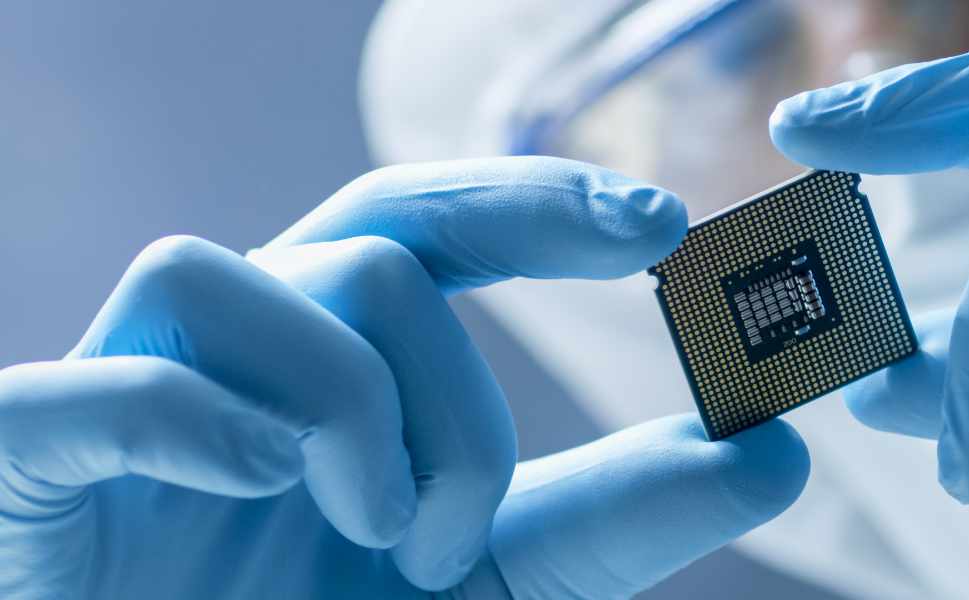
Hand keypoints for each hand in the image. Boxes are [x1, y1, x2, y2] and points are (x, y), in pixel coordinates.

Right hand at [0, 157, 808, 598]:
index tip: (665, 222)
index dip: (543, 198)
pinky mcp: (32, 462)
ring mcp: (133, 397)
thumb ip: (618, 519)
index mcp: (344, 367)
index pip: (439, 229)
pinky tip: (264, 487)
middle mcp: (249, 358)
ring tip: (393, 531)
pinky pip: (117, 380)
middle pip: (376, 223)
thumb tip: (774, 448)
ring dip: (364, 399)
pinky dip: (205, 418)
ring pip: (263, 277)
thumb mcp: (498, 584)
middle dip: (498, 264)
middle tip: (577, 350)